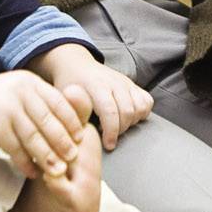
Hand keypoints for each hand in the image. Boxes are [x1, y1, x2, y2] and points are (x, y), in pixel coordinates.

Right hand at [0, 69, 89, 178]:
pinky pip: (16, 150)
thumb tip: (68, 123)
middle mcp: (20, 93)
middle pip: (49, 121)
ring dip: (48, 157)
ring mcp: (7, 110)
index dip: (71, 121)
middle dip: (63, 142)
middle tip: (73, 158)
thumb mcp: (17, 91)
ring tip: (57, 171)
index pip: (59, 103)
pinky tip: (33, 172)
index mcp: (30, 83)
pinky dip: (26, 164)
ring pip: (34, 138)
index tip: (80, 138)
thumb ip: (38, 102)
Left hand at [34, 47, 155, 150]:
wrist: (76, 65)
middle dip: (121, 130)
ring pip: (140, 106)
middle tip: (110, 137)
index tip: (108, 145)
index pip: (110, 111)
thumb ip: (72, 115)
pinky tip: (128, 118)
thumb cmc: (69, 86)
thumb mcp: (64, 99)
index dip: (111, 132)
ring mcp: (125, 81)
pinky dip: (142, 113)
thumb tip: (78, 136)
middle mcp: (113, 81)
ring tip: (117, 127)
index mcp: (94, 85)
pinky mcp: (132, 83)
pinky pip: (147, 100)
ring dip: (132, 122)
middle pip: (128, 111)